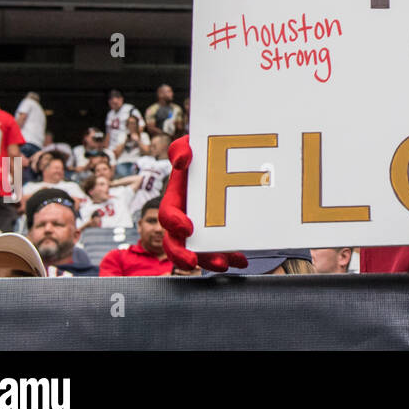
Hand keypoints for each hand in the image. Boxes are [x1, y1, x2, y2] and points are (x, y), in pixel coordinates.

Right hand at [158, 136, 247, 272]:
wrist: (224, 158)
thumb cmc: (201, 153)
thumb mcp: (189, 144)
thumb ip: (180, 148)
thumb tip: (181, 161)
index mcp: (175, 200)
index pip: (167, 215)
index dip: (174, 224)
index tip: (188, 228)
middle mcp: (184, 218)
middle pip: (175, 244)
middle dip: (182, 255)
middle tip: (194, 261)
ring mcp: (201, 228)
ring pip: (199, 252)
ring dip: (210, 260)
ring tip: (225, 264)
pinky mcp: (219, 233)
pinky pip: (221, 250)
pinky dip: (231, 257)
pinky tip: (241, 260)